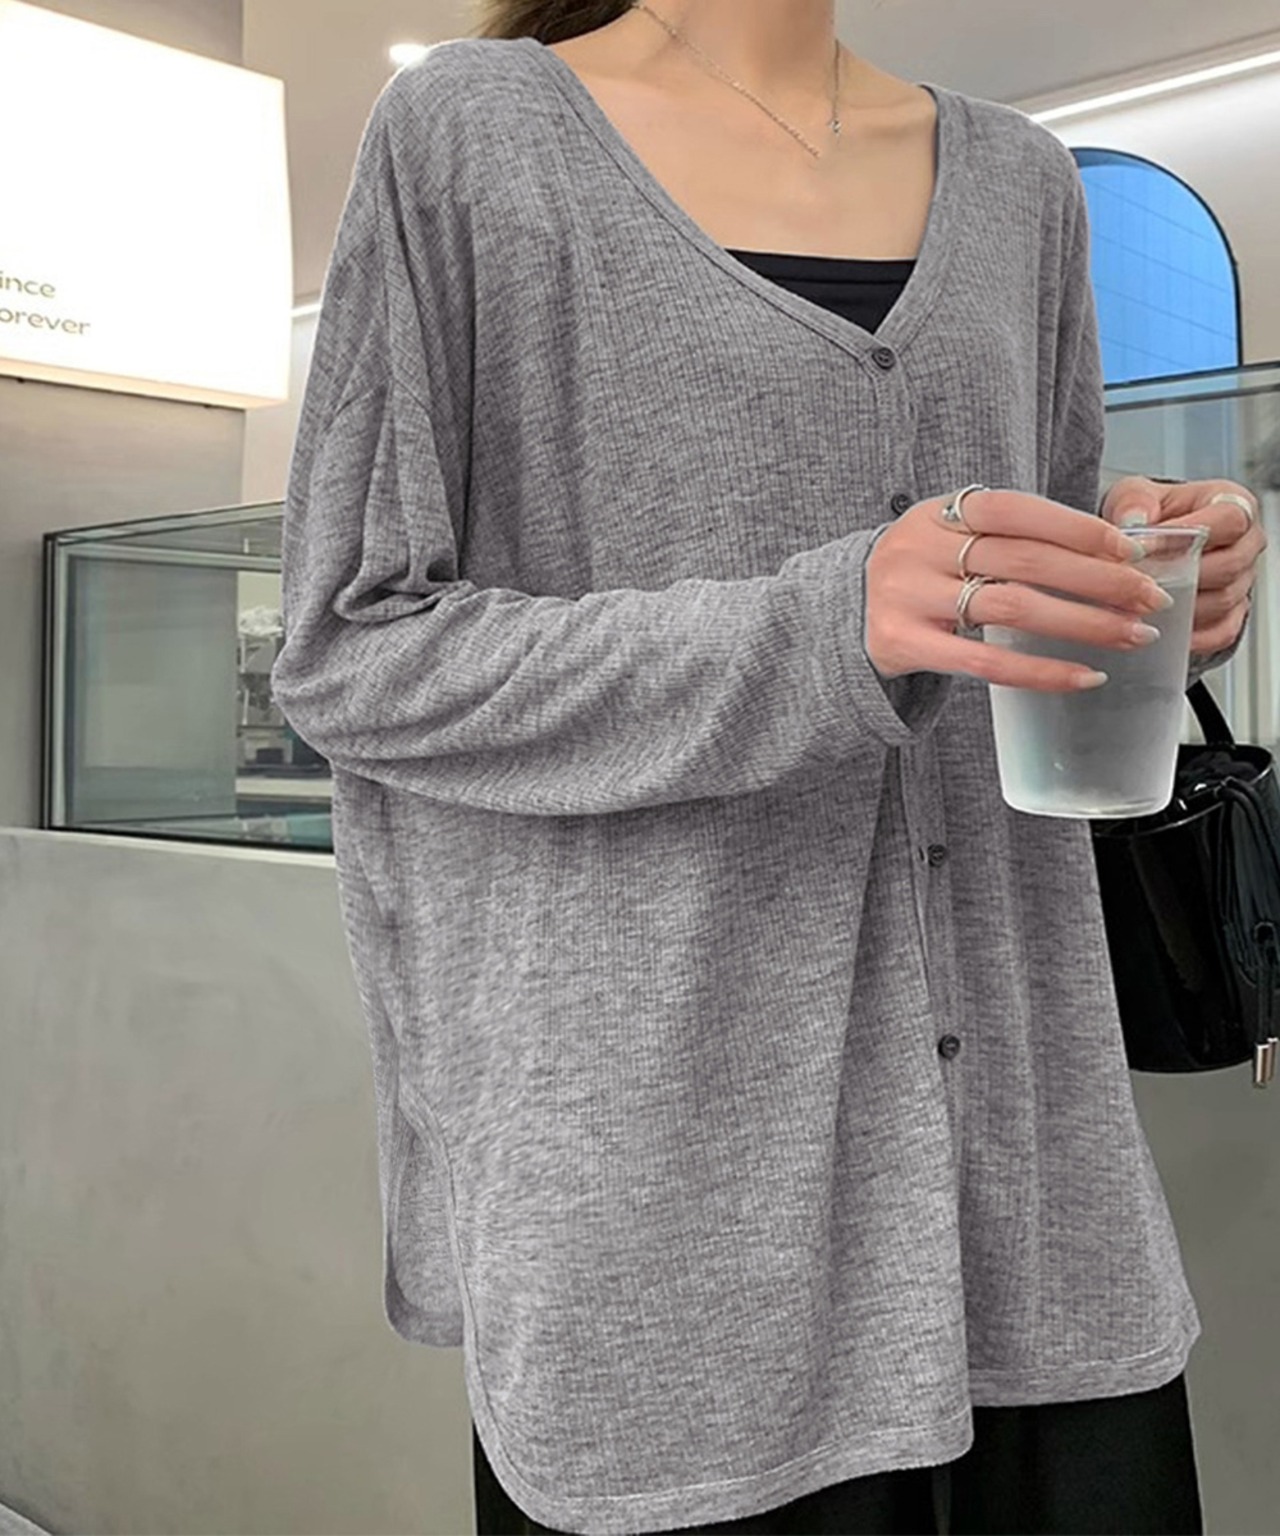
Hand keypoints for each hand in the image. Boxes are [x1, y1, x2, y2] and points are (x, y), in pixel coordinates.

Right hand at [865, 488, 1171, 691]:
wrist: (842, 616)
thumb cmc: (919, 576)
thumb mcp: (949, 540)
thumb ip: (1011, 539)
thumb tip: (1111, 553)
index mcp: (938, 512)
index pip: (1017, 510)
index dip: (1077, 528)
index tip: (1131, 551)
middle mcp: (918, 548)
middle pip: (1024, 560)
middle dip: (1098, 580)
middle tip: (1149, 599)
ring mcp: (906, 596)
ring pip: (1011, 607)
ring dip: (1082, 623)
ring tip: (1130, 636)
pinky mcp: (902, 643)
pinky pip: (985, 661)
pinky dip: (1041, 671)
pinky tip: (1082, 677)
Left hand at [1101, 477, 1265, 654]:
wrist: (1146, 543)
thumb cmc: (1148, 515)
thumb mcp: (1134, 495)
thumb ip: (1134, 503)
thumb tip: (1133, 522)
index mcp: (1230, 503)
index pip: (1229, 519)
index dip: (1190, 534)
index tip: (1148, 546)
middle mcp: (1245, 542)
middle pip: (1229, 565)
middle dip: (1183, 576)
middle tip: (1141, 583)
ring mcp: (1242, 579)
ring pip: (1223, 600)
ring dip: (1183, 606)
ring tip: (1143, 606)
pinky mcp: (1232, 612)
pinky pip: (1222, 631)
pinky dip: (1193, 635)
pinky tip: (1163, 631)